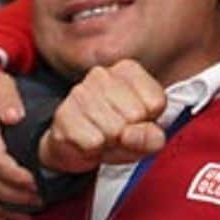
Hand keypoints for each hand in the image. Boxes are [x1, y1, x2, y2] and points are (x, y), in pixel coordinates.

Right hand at [38, 61, 168, 174]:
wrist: (78, 146)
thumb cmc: (120, 134)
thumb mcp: (147, 136)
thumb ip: (153, 137)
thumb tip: (131, 134)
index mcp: (128, 70)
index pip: (156, 103)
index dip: (149, 121)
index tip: (138, 121)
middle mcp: (101, 75)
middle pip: (134, 116)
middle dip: (129, 133)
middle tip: (119, 133)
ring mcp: (79, 92)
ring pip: (113, 131)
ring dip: (111, 143)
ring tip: (104, 136)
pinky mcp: (63, 115)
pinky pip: (93, 142)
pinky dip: (94, 150)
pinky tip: (88, 140)